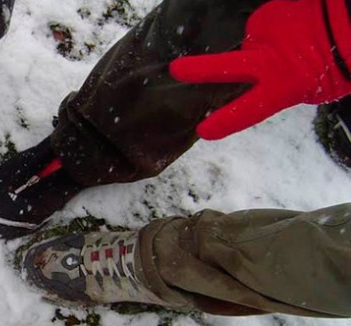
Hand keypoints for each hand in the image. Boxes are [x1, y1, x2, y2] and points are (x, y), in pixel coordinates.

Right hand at [169, 0, 350, 139]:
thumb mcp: (315, 87)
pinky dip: (273, 26)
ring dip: (261, 44)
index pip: (247, 110)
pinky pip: (264, 22)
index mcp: (283, 85)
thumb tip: (263, 82)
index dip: (224, 122)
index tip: (204, 131)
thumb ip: (283, 86)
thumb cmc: (343, 61)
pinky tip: (292, 26)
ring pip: (251, 42)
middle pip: (225, 67)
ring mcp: (268, 30)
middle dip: (199, 70)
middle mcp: (269, 58)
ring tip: (288, 42)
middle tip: (176, 70)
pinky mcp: (272, 9)